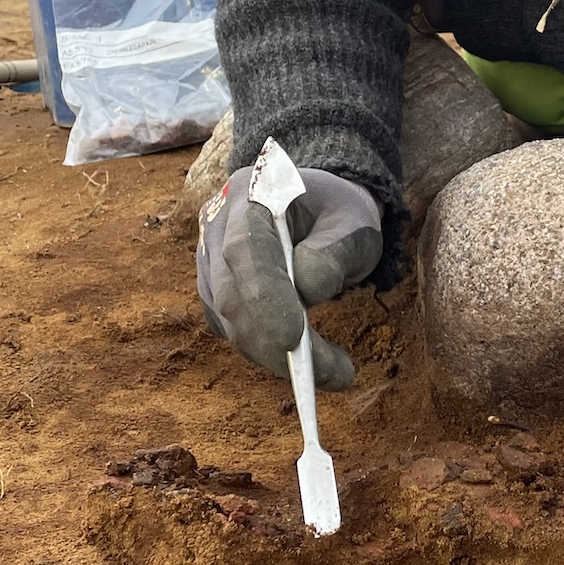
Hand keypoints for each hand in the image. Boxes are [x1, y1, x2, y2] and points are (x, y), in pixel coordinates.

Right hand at [195, 165, 382, 390]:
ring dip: (276, 356)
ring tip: (334, 373)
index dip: (264, 295)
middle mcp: (218, 224)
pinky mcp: (214, 290)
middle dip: (275, 343)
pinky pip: (232, 330)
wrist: (320, 208)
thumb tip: (308, 289)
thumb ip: (335, 251)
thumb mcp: (354, 223)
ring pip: (228, 320)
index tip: (296, 337)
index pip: (245, 249)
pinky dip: (267, 353)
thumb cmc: (338, 213)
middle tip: (333, 373)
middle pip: (231, 293)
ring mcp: (209, 258)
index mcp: (252, 191)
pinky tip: (308, 363)